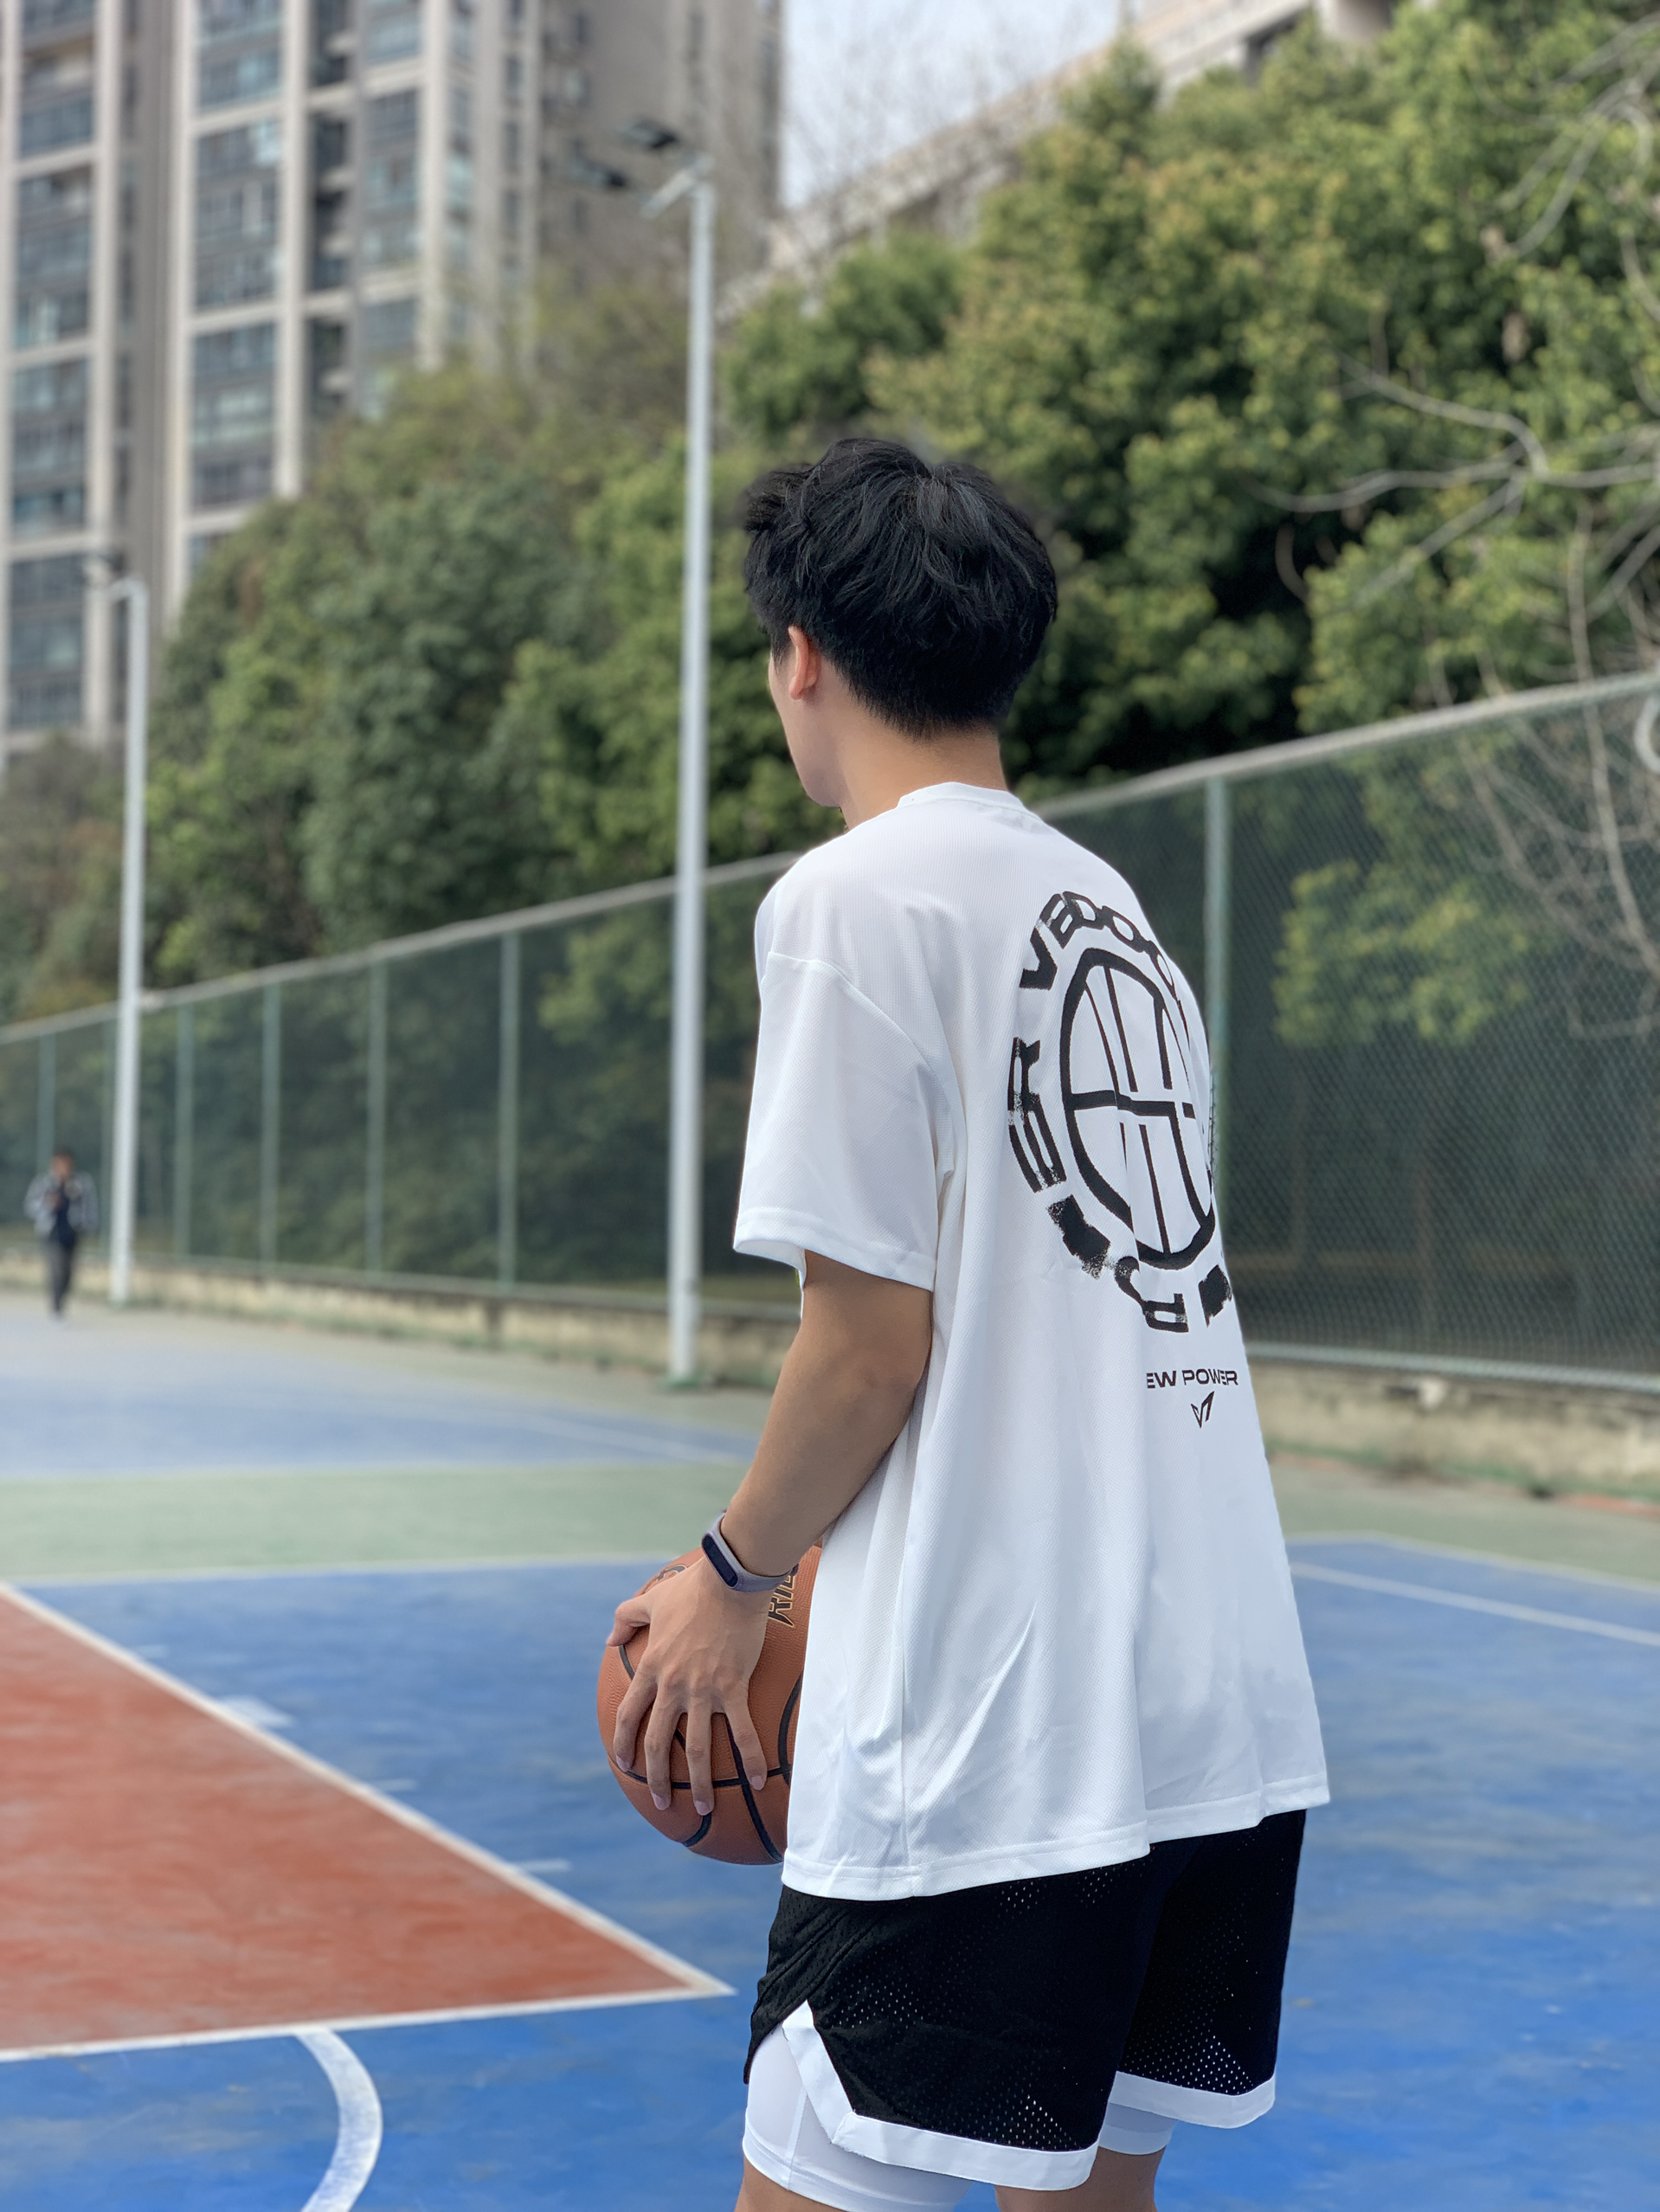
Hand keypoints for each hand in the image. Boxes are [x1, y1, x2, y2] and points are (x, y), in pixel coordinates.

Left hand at [607, 1557, 770, 1816]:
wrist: (729, 1581)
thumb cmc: (693, 1588)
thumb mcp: (651, 1600)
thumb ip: (625, 1617)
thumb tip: (608, 1638)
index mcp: (652, 1667)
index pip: (629, 1714)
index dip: (624, 1742)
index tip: (623, 1764)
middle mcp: (673, 1685)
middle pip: (658, 1742)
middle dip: (656, 1777)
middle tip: (661, 1801)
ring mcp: (703, 1690)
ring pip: (696, 1748)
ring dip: (698, 1783)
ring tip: (704, 1807)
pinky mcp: (733, 1688)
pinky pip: (741, 1732)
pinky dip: (749, 1759)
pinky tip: (758, 1782)